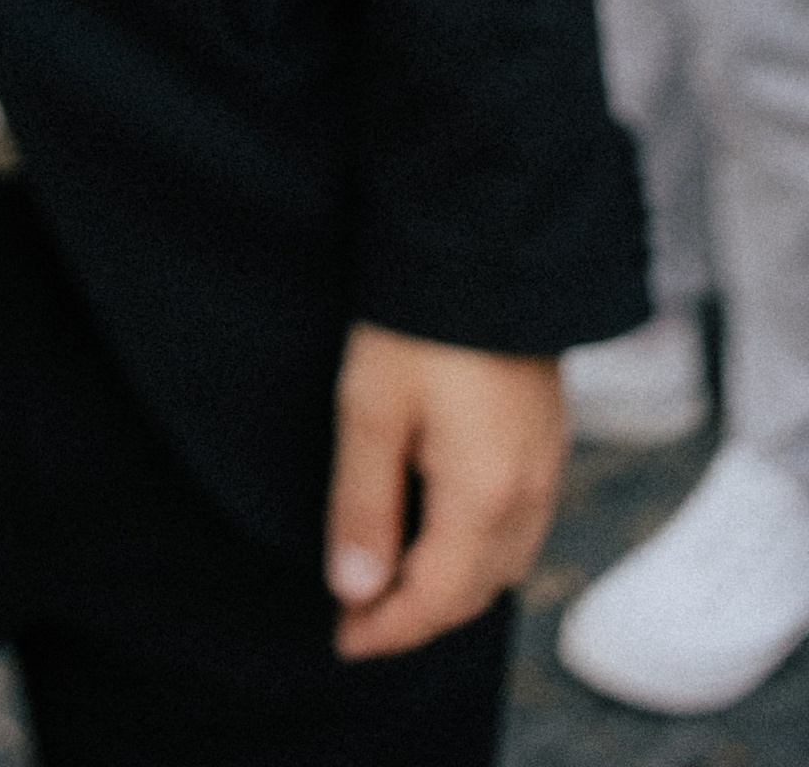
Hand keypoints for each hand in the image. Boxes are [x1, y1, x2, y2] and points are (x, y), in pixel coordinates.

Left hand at [326, 325, 563, 660]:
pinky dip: (476, 553)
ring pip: (501, 564)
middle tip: (356, 617)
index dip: (385, 628)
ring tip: (389, 583)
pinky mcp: (547, 441)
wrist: (486, 247)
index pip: (434, 599)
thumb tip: (352, 588)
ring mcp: (545, 468)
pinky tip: (440, 535)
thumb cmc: (420, 326)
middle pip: (473, 593)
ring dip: (448, 588)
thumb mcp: (371, 410)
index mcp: (483, 498)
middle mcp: (527, 496)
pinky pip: (518, 528)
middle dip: (416, 616)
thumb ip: (362, 506)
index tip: (340, 641)